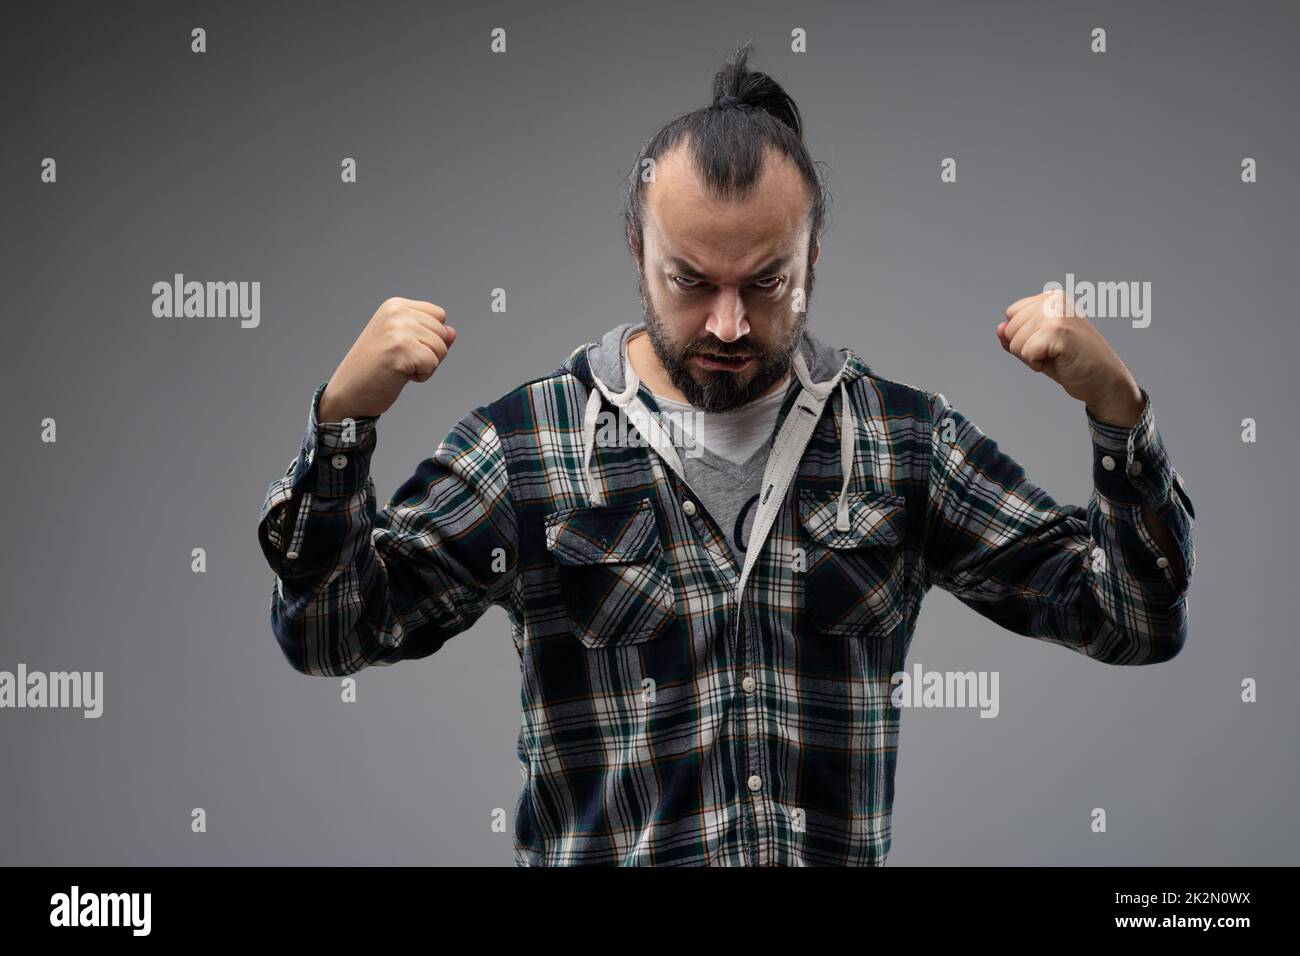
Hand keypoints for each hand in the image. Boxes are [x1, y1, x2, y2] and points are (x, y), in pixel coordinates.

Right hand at [318, 297, 455, 421]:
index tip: (405, 348)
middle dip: (429, 353)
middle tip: (400, 361)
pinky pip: (433, 364)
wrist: (348, 393)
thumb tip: (453, 332)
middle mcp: (397, 312)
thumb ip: (429, 336)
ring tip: (399, 368)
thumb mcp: (404, 345)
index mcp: (395, 305)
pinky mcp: (400, 349)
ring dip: (426, 366)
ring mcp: (398, 329)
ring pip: (441, 349)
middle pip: (443, 332)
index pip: (439, 315)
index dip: (430, 337)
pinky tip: (399, 375)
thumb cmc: (374, 370)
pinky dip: (422, 376)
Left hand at [997, 290, 1142, 426]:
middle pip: (1010, 328)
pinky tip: (1059, 361)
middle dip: (1025, 348)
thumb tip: (999, 328)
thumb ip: (1016, 336)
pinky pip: (1025, 353)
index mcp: (1051, 298)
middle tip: (1054, 352)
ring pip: (1015, 342)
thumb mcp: (1038, 345)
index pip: (1012, 314)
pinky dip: (1037, 364)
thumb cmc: (1073, 362)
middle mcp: (1054, 300)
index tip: (1048, 343)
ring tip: (1058, 356)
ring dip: (1032, 357)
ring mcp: (1057, 313)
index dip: (1023, 336)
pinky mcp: (1058, 331)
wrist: (1104, 380)